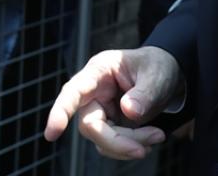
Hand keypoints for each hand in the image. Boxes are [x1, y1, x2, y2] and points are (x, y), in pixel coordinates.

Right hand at [44, 46, 181, 158]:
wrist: (166, 74)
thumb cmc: (156, 67)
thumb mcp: (157, 74)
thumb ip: (145, 93)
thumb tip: (129, 112)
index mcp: (99, 71)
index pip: (73, 91)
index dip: (61, 111)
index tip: (51, 134)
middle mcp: (92, 92)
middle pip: (89, 125)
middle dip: (117, 141)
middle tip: (145, 149)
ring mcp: (99, 110)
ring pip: (100, 139)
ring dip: (127, 146)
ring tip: (157, 136)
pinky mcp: (108, 124)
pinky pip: (111, 144)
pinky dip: (129, 147)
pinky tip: (149, 138)